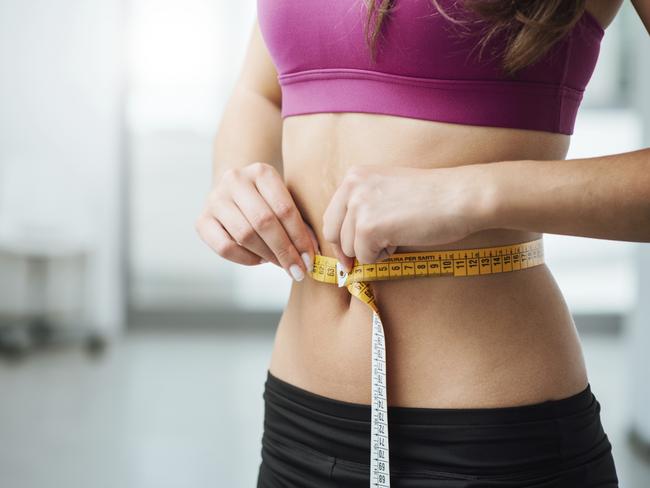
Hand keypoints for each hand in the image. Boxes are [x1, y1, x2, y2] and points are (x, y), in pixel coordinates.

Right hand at [195, 162, 319, 280]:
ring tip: (281, 264)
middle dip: (284, 251)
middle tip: (298, 270)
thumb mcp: (285, 202)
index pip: (284, 209)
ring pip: (245, 235)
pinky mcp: (202, 220)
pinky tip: (260, 259)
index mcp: (261, 171)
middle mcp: (235, 180)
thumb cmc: (268, 201)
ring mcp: (215, 199)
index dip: (299, 237)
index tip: (309, 259)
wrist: (235, 193)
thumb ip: (299, 224)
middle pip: (264, 222)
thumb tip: (311, 254)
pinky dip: (246, 259)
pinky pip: (225, 247)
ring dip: (267, 255)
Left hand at [322, 164, 484, 270]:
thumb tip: (346, 244)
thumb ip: (364, 206)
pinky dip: (382, 257)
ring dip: (372, 251)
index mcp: (355, 176)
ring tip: (398, 236)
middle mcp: (352, 187)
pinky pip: (365, 258)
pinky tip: (401, 240)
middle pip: (333, 234)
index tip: (348, 255)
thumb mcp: (387, 190)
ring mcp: (359, 206)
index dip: (340, 238)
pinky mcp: (369, 227)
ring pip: (350, 249)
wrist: (460, 197)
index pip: (331, 215)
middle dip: (348, 251)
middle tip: (365, 260)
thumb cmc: (432, 197)